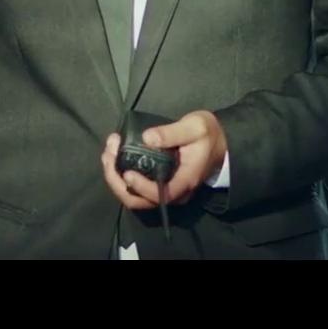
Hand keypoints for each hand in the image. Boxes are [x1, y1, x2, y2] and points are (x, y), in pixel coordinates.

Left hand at [99, 110, 226, 208]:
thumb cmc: (209, 135)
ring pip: (134, 197)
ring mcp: (164, 191)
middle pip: (139, 201)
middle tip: (108, 154)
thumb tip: (147, 138)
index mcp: (185, 181)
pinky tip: (114, 156)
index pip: (160, 195)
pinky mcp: (157, 185)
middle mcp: (174, 193)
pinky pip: (135, 190)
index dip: (140, 187)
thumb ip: (172, 133)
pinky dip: (120, 176)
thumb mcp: (195, 127)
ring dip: (115, 178)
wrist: (219, 143)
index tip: (126, 171)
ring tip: (107, 153)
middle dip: (117, 181)